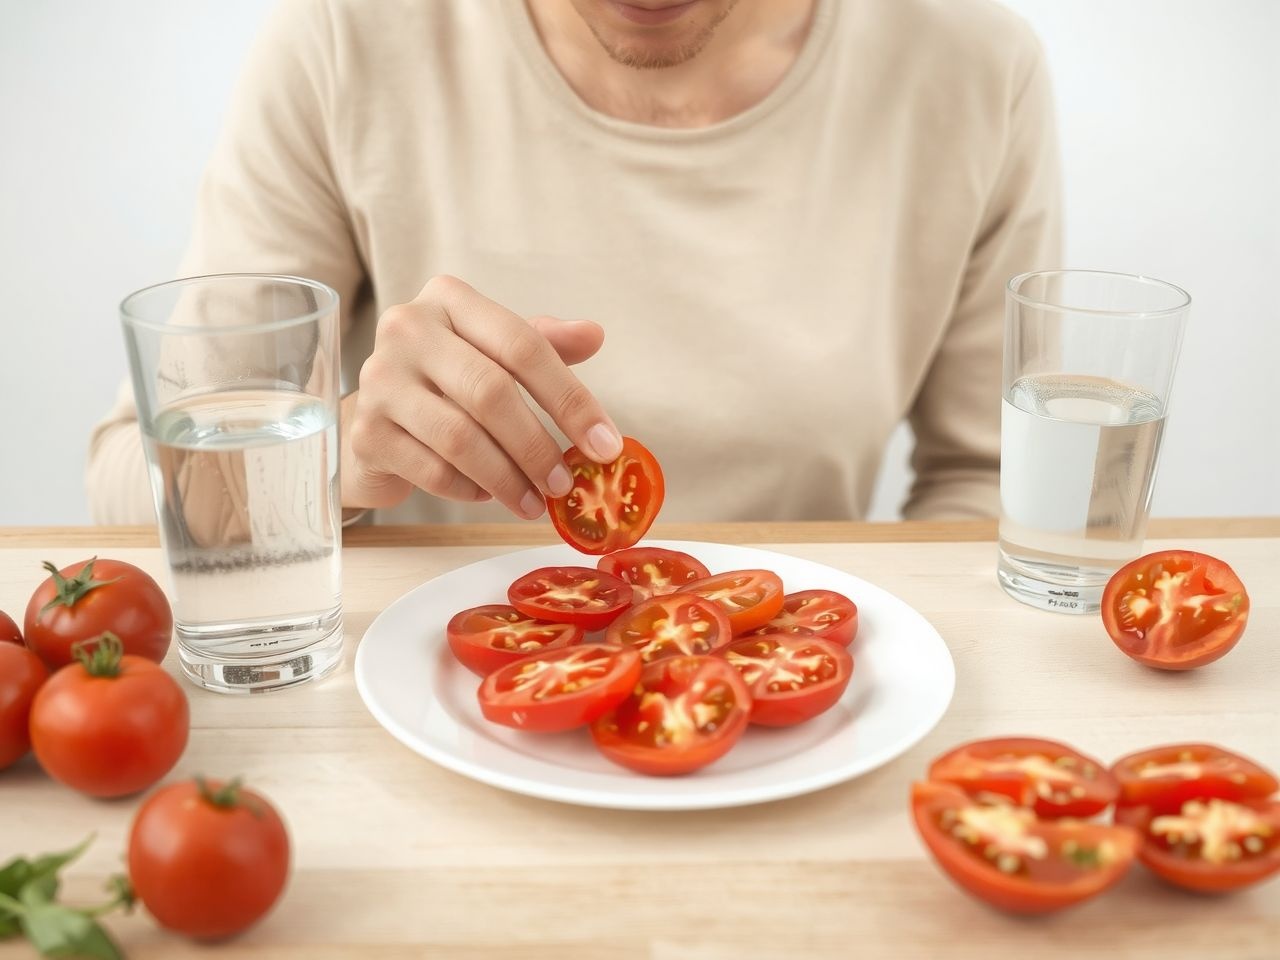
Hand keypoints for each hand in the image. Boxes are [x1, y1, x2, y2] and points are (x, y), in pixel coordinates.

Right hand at [340, 275, 621, 518]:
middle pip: (490, 392)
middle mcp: (407, 329)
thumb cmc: (447, 379)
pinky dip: (468, 490)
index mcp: (449, 299)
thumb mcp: (495, 351)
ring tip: (534, 502)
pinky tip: (485, 494)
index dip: (570, 398)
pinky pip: (433, 470)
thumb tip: (594, 334)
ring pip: (460, 438)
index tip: (605, 444)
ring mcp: (380, 381)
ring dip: (507, 479)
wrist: (373, 415)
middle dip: (537, 446)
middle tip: (564, 484)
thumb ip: (544, 343)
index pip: (523, 345)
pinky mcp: (365, 433)